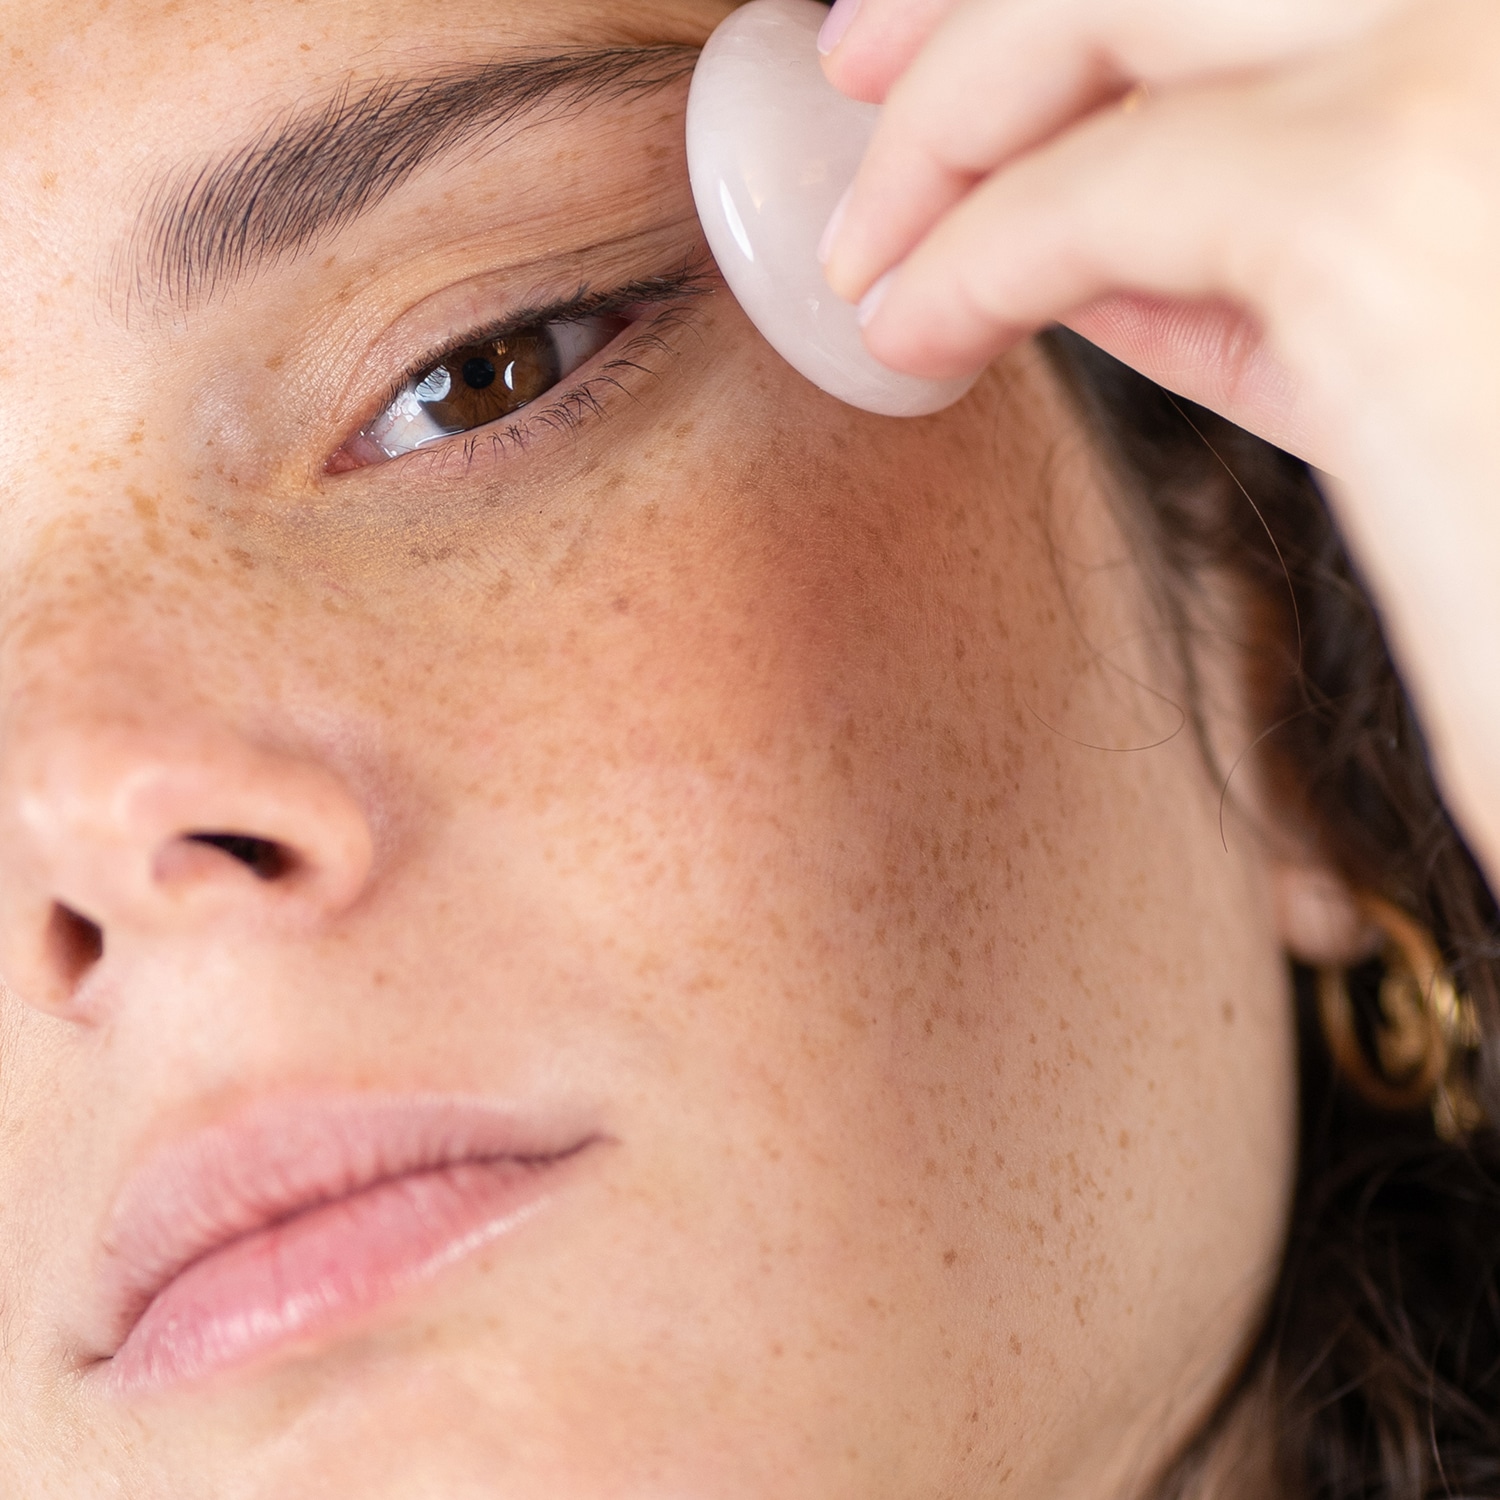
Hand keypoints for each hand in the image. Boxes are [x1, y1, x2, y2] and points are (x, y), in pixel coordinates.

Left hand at [819, 0, 1499, 881]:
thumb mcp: (1373, 330)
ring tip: (865, 241)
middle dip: (981, 0)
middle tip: (854, 70)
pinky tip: (910, 327)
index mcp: (1490, 14)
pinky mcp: (1376, 202)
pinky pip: (1095, 194)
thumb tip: (1057, 205)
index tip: (933, 37)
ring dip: (948, 117)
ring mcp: (1460, 58)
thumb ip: (1234, 239)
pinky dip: (973, 257)